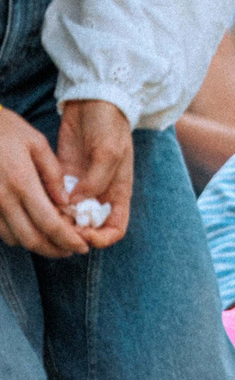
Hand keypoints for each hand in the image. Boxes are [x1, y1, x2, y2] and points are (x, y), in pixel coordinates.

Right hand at [0, 106, 78, 255]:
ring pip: (13, 238)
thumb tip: (66, 202)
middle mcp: (1, 198)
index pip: (49, 223)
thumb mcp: (36, 142)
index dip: (67, 240)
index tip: (82, 246)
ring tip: (54, 242)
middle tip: (70, 250)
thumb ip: (54, 173)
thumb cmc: (4, 129)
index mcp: (21, 181)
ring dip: (35, 245)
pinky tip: (31, 229)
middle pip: (31, 238)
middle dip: (54, 250)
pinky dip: (17, 236)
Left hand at [56, 99, 129, 251]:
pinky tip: (38, 200)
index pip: (115, 228)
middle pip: (88, 227)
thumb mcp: (109, 152)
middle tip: (57, 227)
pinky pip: (54, 198)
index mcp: (118, 192)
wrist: (94, 102)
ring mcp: (80, 186)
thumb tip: (76, 205)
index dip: (101, 237)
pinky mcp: (63, 176)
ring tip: (45, 213)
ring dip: (58, 220)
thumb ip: (95, 180)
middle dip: (74, 232)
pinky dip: (47, 204)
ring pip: (68, 215)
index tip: (84, 234)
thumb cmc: (109, 126)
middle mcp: (99, 194)